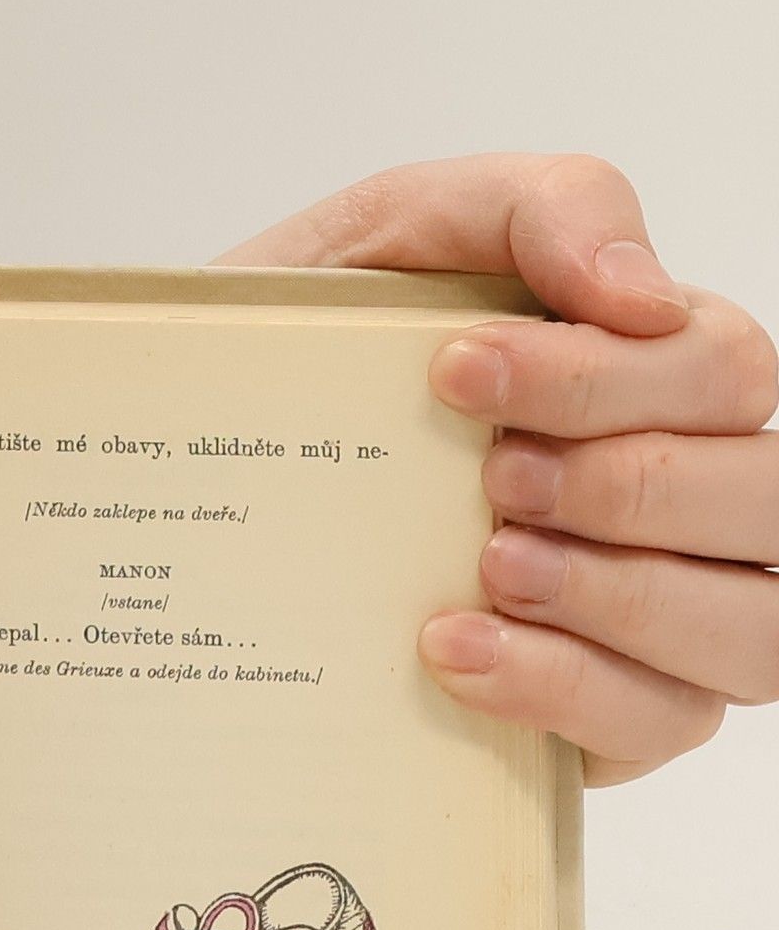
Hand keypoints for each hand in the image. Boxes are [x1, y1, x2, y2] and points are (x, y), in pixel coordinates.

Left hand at [217, 153, 778, 783]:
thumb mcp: (398, 236)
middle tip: (490, 480)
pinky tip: (453, 651)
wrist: (207, 458)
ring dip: (618, 595)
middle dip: (626, 487)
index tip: (458, 371)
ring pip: (746, 627)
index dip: (605, 379)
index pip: (721, 374)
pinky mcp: (600, 714)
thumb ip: (537, 208)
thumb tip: (639, 293)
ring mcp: (656, 616)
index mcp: (655, 374)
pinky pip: (656, 722)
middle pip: (763, 499)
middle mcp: (683, 496)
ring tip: (488, 569)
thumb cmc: (319, 350)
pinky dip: (565, 687)